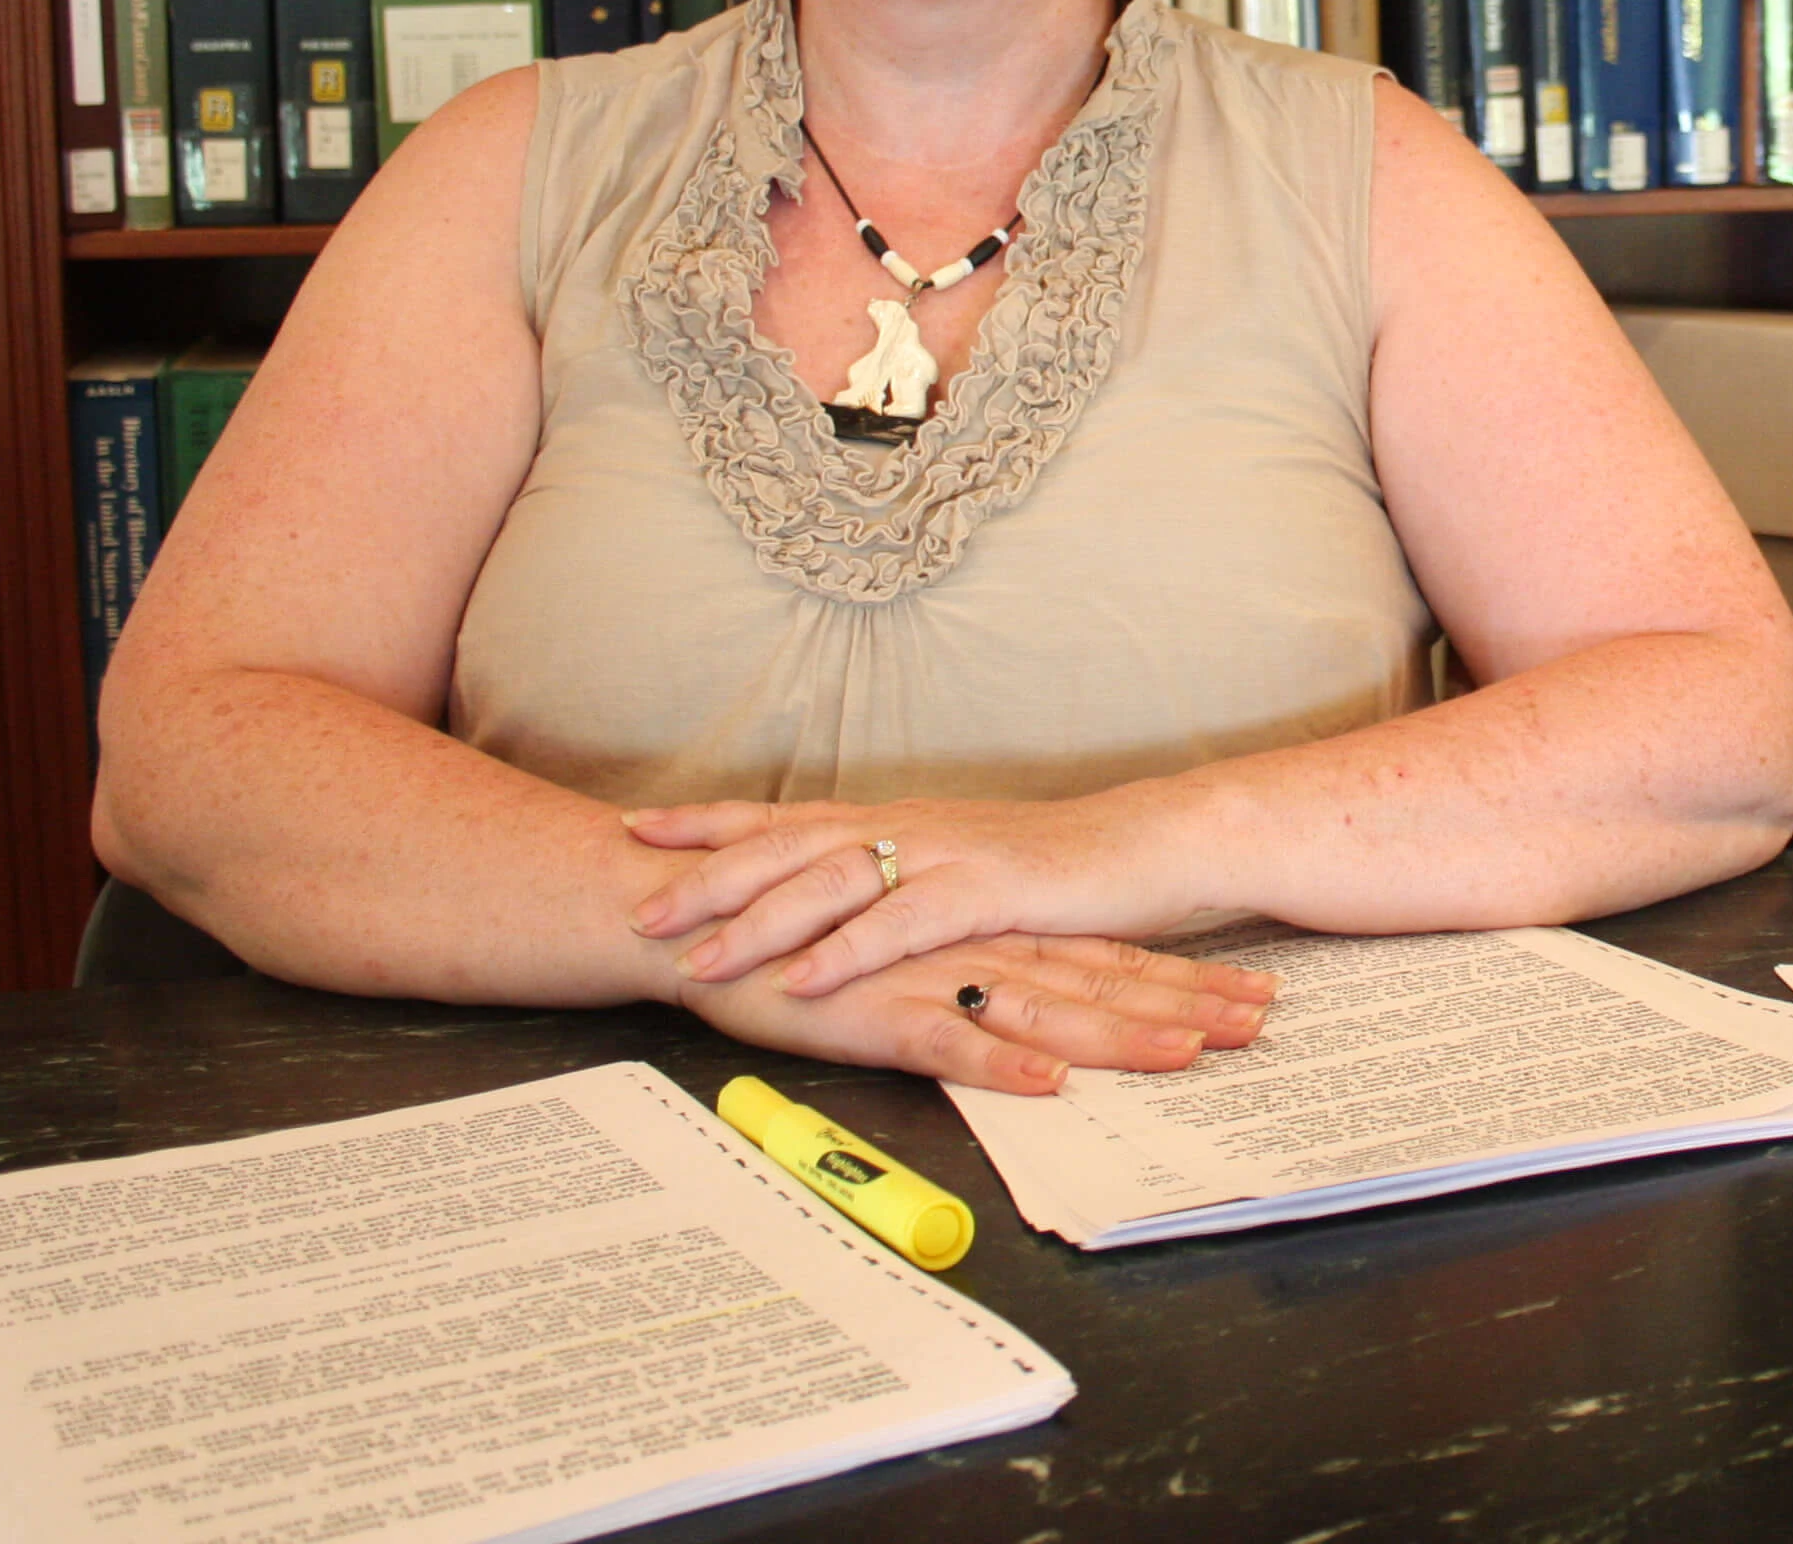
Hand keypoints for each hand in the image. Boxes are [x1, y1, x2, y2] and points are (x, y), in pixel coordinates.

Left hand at [626, 793, 1215, 1001]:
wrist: (1155, 843)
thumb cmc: (1064, 867)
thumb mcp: (967, 867)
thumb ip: (904, 880)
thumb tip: (843, 897)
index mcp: (900, 820)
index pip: (787, 814)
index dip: (711, 821)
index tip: (638, 826)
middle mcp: (912, 826)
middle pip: (790, 843)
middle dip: (708, 875)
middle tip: (641, 907)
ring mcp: (948, 853)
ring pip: (833, 879)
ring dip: (760, 919)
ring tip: (697, 958)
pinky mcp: (990, 890)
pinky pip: (903, 923)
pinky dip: (848, 950)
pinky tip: (804, 977)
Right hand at [676, 930, 1271, 1094]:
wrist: (702, 914)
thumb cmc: (811, 943)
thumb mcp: (914, 960)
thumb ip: (978, 981)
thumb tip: (1043, 1018)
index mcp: (991, 937)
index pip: (1108, 960)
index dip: (1183, 980)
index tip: (1257, 998)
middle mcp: (977, 950)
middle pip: (1100, 980)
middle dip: (1186, 1004)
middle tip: (1263, 1020)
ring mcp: (932, 977)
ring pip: (1044, 1007)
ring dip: (1119, 1032)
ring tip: (1190, 1053)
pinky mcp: (876, 1010)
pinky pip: (948, 1040)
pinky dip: (1000, 1060)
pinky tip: (1048, 1080)